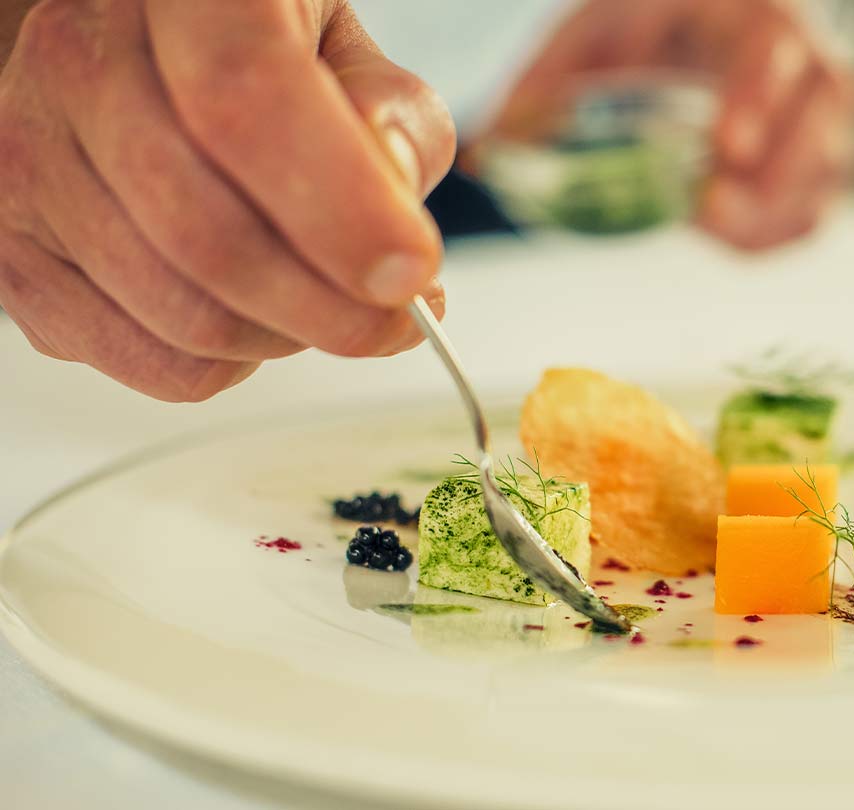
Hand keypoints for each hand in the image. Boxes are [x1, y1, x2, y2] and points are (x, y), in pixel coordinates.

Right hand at [0, 0, 454, 400]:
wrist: (148, 57)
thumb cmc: (262, 58)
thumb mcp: (349, 56)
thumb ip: (392, 117)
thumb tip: (391, 194)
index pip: (243, 94)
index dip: (338, 203)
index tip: (412, 270)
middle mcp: (78, 57)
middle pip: (208, 231)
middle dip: (334, 307)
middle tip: (399, 316)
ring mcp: (27, 155)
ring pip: (182, 314)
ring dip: (289, 337)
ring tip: (328, 301)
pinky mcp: (12, 251)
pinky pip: (149, 361)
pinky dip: (231, 364)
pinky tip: (256, 315)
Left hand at [485, 0, 853, 251]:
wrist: (708, 29)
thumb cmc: (656, 23)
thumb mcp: (597, 30)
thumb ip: (546, 81)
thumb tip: (486, 152)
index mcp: (759, 18)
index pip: (775, 52)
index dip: (755, 99)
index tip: (724, 148)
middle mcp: (808, 67)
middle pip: (820, 125)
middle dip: (772, 175)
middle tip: (709, 207)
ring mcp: (820, 123)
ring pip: (821, 179)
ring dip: (766, 213)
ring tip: (706, 221)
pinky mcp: (816, 171)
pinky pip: (808, 217)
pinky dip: (767, 235)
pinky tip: (719, 230)